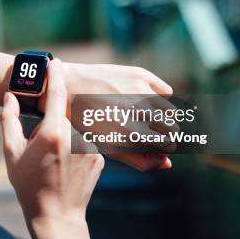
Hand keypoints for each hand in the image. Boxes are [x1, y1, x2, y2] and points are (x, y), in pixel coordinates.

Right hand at [0, 59, 101, 238]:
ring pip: (75, 131)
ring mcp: (92, 147)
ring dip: (64, 139)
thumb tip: (10, 97)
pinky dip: (75, 151)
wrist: (56, 216)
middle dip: (51, 126)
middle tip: (40, 149)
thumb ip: (9, 120)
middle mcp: (77, 136)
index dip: (56, 75)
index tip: (55, 62)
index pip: (58, 94)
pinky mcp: (100, 158)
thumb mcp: (11, 152)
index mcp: (54, 132)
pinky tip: (65, 169)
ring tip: (53, 164)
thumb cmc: (29, 185)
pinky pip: (85, 145)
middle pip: (63, 117)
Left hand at [43, 62, 173, 170]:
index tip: (159, 146)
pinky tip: (145, 101)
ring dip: (164, 117)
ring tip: (147, 118)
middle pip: (172, 128)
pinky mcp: (139, 74)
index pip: (168, 145)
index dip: (165, 147)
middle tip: (153, 132)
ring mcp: (139, 91)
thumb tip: (167, 164)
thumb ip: (139, 160)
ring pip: (171, 111)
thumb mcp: (108, 146)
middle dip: (166, 133)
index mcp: (127, 133)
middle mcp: (137, 111)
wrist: (66, 87)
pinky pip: (167, 91)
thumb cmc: (86, 122)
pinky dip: (161, 98)